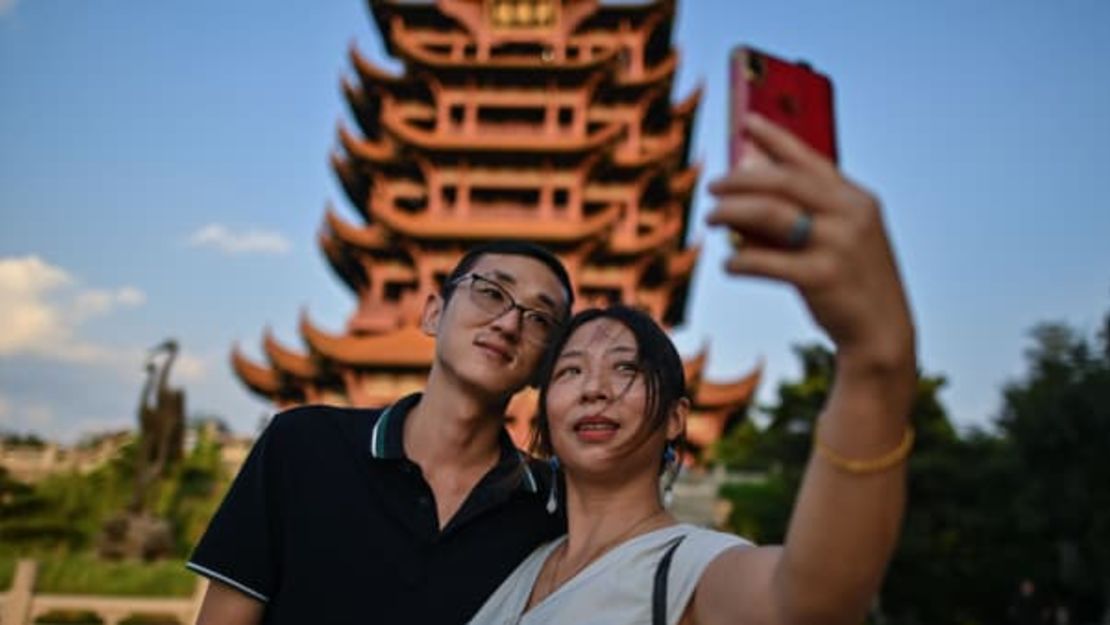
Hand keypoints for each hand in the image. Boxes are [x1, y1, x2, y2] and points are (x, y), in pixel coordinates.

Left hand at [706, 114, 913, 369]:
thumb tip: (742, 191)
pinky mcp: (823, 277)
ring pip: (770, 213)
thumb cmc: (849, 281)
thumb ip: (796, 214)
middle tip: (712, 187)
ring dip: (732, 212)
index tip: (746, 123)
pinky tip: (729, 264)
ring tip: (709, 218)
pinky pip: (767, 261)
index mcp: (856, 199)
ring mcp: (839, 245)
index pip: (809, 159)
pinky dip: (741, 260)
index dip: (776, 138)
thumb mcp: (833, 240)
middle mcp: (851, 214)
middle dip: (740, 179)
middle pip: (783, 181)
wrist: (881, 332)